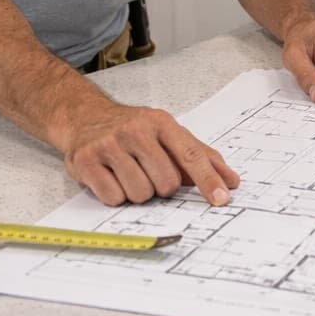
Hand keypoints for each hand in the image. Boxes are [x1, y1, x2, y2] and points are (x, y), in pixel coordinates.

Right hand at [60, 100, 240, 206]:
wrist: (84, 117)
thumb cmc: (132, 130)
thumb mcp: (167, 133)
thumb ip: (199, 156)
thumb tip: (230, 181)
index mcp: (161, 123)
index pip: (191, 155)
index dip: (208, 179)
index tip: (221, 198)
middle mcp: (135, 131)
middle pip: (166, 182)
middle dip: (162, 187)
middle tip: (149, 173)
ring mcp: (108, 145)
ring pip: (140, 194)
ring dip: (138, 192)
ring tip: (127, 174)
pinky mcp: (85, 161)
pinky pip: (113, 198)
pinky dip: (115, 195)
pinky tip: (110, 178)